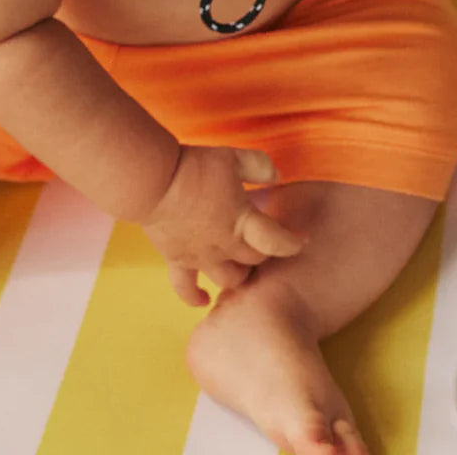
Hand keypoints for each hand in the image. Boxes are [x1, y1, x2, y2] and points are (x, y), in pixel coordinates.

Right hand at [142, 145, 305, 305]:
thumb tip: (277, 176)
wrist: (154, 182)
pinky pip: (186, 289)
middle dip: (264, 254)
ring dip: (239, 275)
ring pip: (228, 280)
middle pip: (254, 260)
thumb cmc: (195, 168)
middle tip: (266, 243)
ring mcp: (200, 257)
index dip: (293, 242)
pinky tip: (203, 300)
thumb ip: (260, 167)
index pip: (277, 241)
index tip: (302, 239)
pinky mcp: (176, 261)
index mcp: (242, 221)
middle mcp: (225, 246)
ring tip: (242, 266)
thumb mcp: (235, 157)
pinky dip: (194, 298)